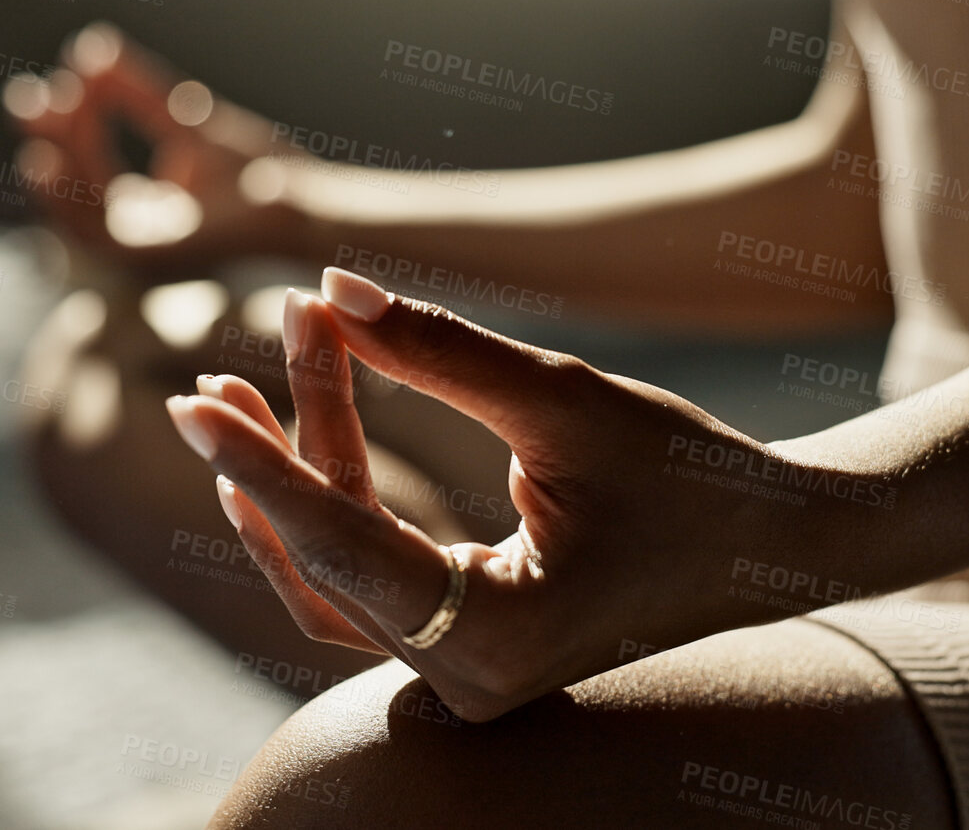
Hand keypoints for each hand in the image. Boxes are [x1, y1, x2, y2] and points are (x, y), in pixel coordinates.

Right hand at [4, 22, 305, 275]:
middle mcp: (138, 233)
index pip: (91, 168)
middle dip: (51, 141)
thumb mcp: (184, 119)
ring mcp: (143, 250)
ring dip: (55, 158)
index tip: (66, 80)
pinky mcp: (151, 257)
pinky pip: (91, 230)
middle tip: (27, 97)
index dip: (71, 127)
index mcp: (146, 209)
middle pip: (77, 186)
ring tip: (44, 112)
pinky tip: (46, 159)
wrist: (303, 200)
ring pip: (78, 205)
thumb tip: (90, 49)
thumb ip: (137, 90)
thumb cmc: (259, 169)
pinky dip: (63, 198)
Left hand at [164, 268, 869, 720]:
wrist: (772, 540)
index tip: (195, 405)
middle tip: (215, 378)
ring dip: (290, 491)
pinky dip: (331, 516)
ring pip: (335, 586)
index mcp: (499, 638)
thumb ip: (438, 349)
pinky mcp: (468, 645)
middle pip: (327, 569)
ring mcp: (466, 672)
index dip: (264, 469)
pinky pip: (367, 588)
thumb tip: (328, 288)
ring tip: (239, 394)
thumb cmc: (690, 472)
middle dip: (271, 465)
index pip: (346, 550)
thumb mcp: (563, 399)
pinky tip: (297, 445)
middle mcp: (471, 679)